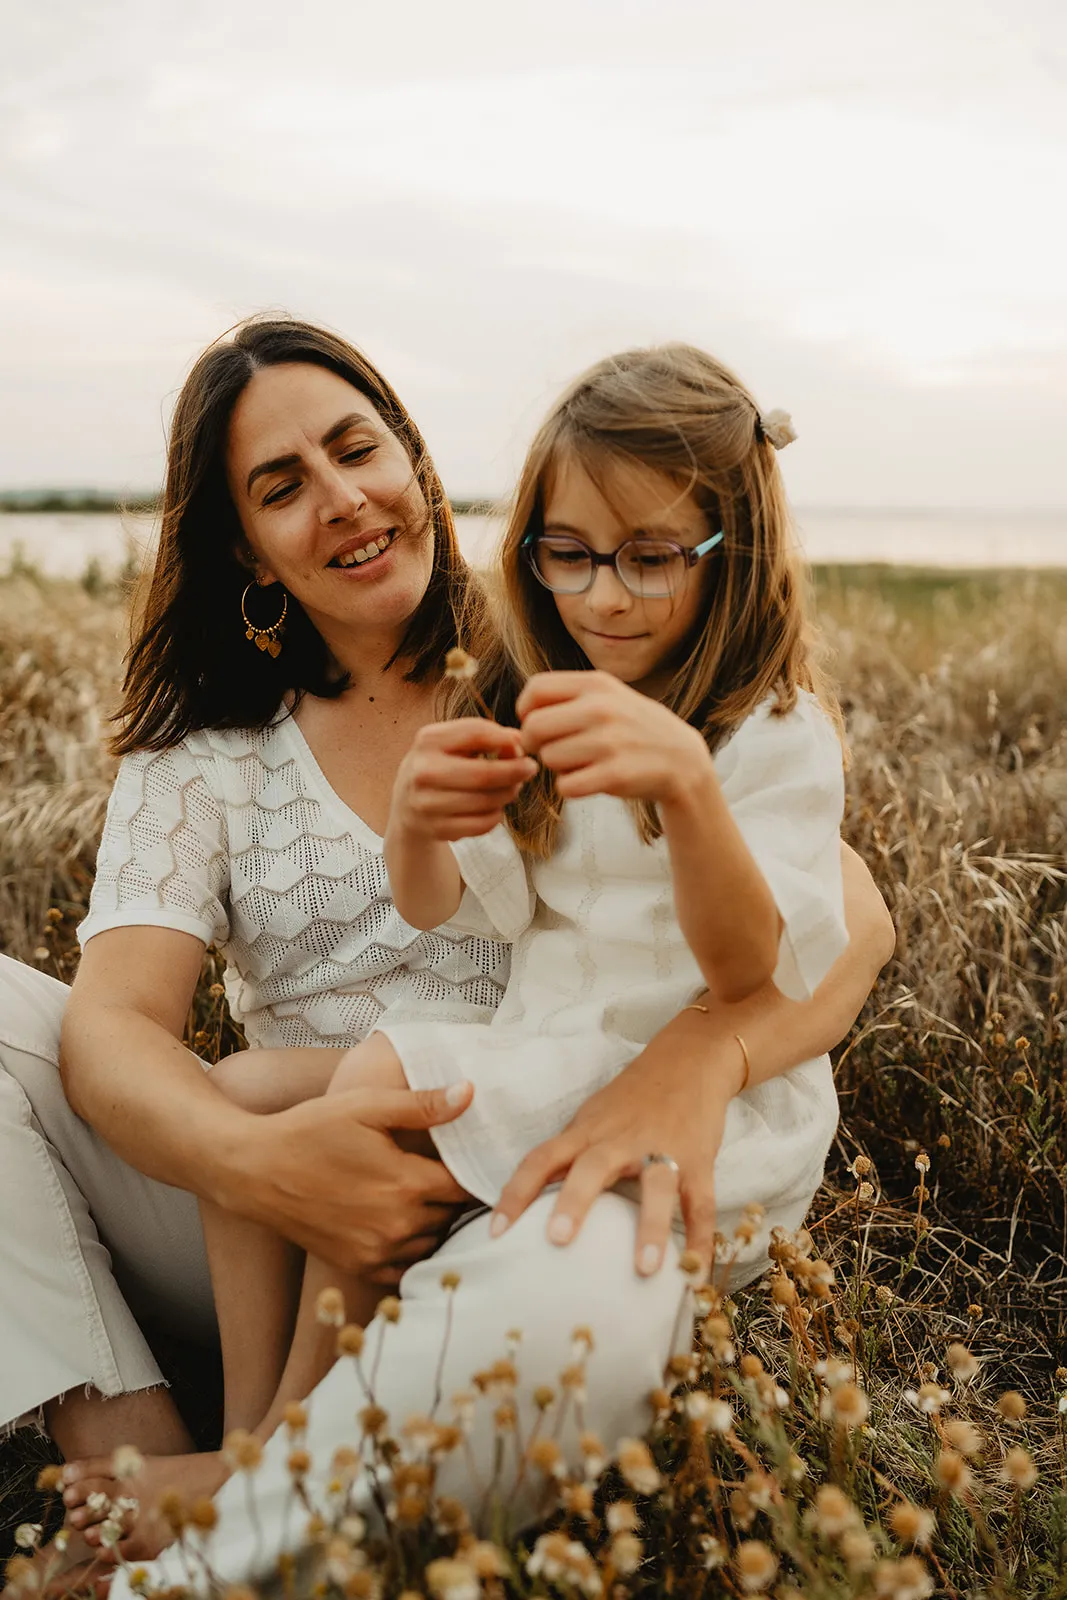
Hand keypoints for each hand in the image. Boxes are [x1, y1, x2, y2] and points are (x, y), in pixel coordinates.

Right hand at [231, 1081, 476, 1283]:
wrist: (255, 1170)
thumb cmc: (310, 1130)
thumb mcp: (366, 1106)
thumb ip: (423, 1104)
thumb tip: (470, 1093)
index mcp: (407, 1184)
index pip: (466, 1186)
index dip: (473, 1171)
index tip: (472, 1159)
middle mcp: (397, 1225)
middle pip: (452, 1215)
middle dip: (454, 1195)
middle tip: (447, 1172)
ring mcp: (377, 1251)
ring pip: (432, 1241)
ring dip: (435, 1222)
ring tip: (424, 1195)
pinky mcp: (357, 1266)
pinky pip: (405, 1267)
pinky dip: (412, 1249)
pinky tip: (402, 1224)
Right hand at [389, 717, 537, 840]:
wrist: (406, 803)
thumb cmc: (439, 766)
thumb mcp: (452, 743)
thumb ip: (483, 736)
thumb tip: (518, 741)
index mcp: (428, 740)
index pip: (476, 733)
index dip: (506, 739)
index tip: (522, 744)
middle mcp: (423, 771)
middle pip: (484, 774)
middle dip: (515, 771)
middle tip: (530, 769)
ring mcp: (427, 804)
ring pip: (486, 801)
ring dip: (508, 794)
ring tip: (512, 788)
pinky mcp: (437, 829)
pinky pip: (482, 824)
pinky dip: (496, 815)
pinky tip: (494, 807)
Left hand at [491, 1022, 742, 1275]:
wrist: (688, 1061)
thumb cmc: (632, 1099)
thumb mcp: (592, 1119)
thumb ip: (568, 1155)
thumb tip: (533, 1201)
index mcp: (587, 1132)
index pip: (542, 1159)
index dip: (516, 1192)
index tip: (495, 1232)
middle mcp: (620, 1140)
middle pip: (592, 1167)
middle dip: (575, 1201)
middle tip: (557, 1240)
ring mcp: (663, 1150)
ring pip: (656, 1185)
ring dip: (651, 1227)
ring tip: (644, 1270)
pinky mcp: (699, 1161)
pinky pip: (700, 1203)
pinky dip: (701, 1240)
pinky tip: (695, 1275)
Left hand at [516, 671, 710, 803]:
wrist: (682, 760)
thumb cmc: (632, 729)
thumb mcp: (608, 696)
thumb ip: (567, 697)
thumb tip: (521, 716)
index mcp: (596, 684)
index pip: (535, 690)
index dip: (526, 711)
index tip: (538, 724)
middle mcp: (602, 709)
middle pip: (533, 728)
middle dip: (536, 744)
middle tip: (552, 750)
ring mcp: (610, 742)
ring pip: (548, 758)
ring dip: (557, 767)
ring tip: (581, 763)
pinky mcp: (615, 775)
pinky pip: (565, 786)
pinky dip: (571, 788)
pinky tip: (589, 780)